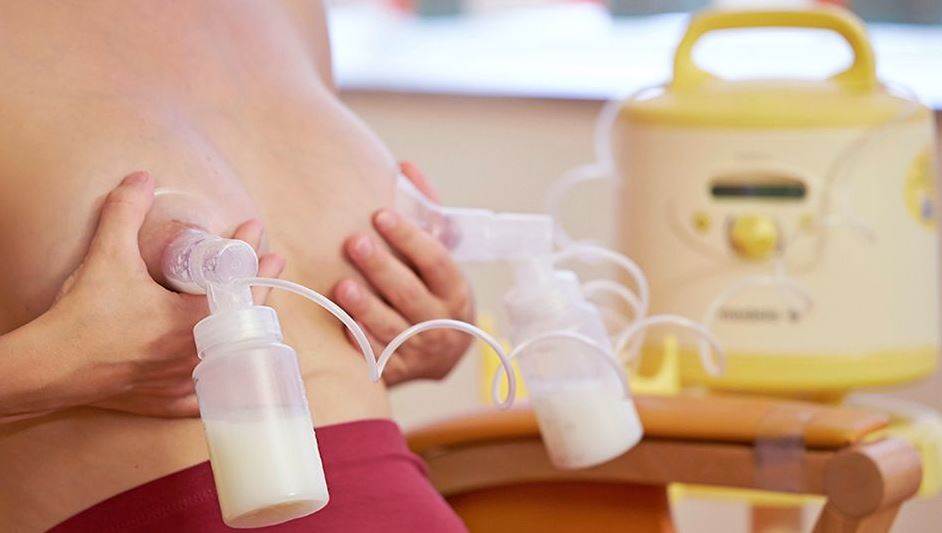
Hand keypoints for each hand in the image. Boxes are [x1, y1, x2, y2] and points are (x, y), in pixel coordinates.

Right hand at [47, 171, 284, 417]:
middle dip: (257, 286)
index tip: (255, 232)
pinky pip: (207, 393)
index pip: (236, 283)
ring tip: (252, 308)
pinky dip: (219, 377)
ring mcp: (185, 381)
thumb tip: (141, 178)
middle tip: (268, 264)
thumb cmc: (83, 316)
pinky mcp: (169, 400)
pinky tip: (227, 365)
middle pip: (243, 319)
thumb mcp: (107, 256)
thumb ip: (125, 212)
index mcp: (192, 320)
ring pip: (230, 354)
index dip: (247, 253)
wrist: (50, 367)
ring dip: (241, 329)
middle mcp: (197, 354)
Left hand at [333, 162, 474, 385]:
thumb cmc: (435, 290)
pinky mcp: (396, 370)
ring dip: (365, 307)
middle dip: (382, 268)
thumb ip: (426, 211)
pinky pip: (375, 356)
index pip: (435, 260)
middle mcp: (440, 323)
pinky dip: (358, 340)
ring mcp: (418, 350)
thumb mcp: (439, 254)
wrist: (442, 353)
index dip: (409, 237)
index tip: (380, 214)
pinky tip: (340, 322)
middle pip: (410, 294)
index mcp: (454, 290)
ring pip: (391, 328)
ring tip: (341, 286)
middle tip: (353, 243)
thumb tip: (404, 167)